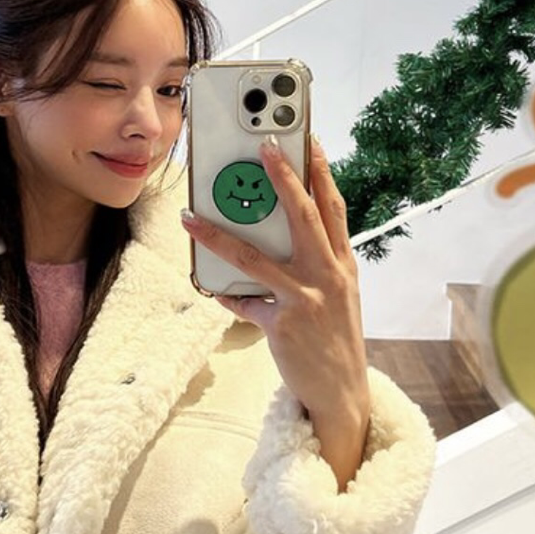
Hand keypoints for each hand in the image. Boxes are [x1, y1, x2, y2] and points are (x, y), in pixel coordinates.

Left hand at [181, 135, 370, 490]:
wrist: (342, 394)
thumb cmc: (335, 340)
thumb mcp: (338, 297)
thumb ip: (316, 265)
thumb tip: (279, 240)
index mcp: (343, 265)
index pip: (333, 208)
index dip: (321, 171)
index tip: (307, 139)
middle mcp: (328, 276)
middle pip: (304, 217)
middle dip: (284, 177)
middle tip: (265, 145)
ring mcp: (305, 300)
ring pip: (255, 258)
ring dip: (218, 234)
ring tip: (191, 216)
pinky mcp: (281, 325)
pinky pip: (242, 304)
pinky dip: (224, 296)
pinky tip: (207, 287)